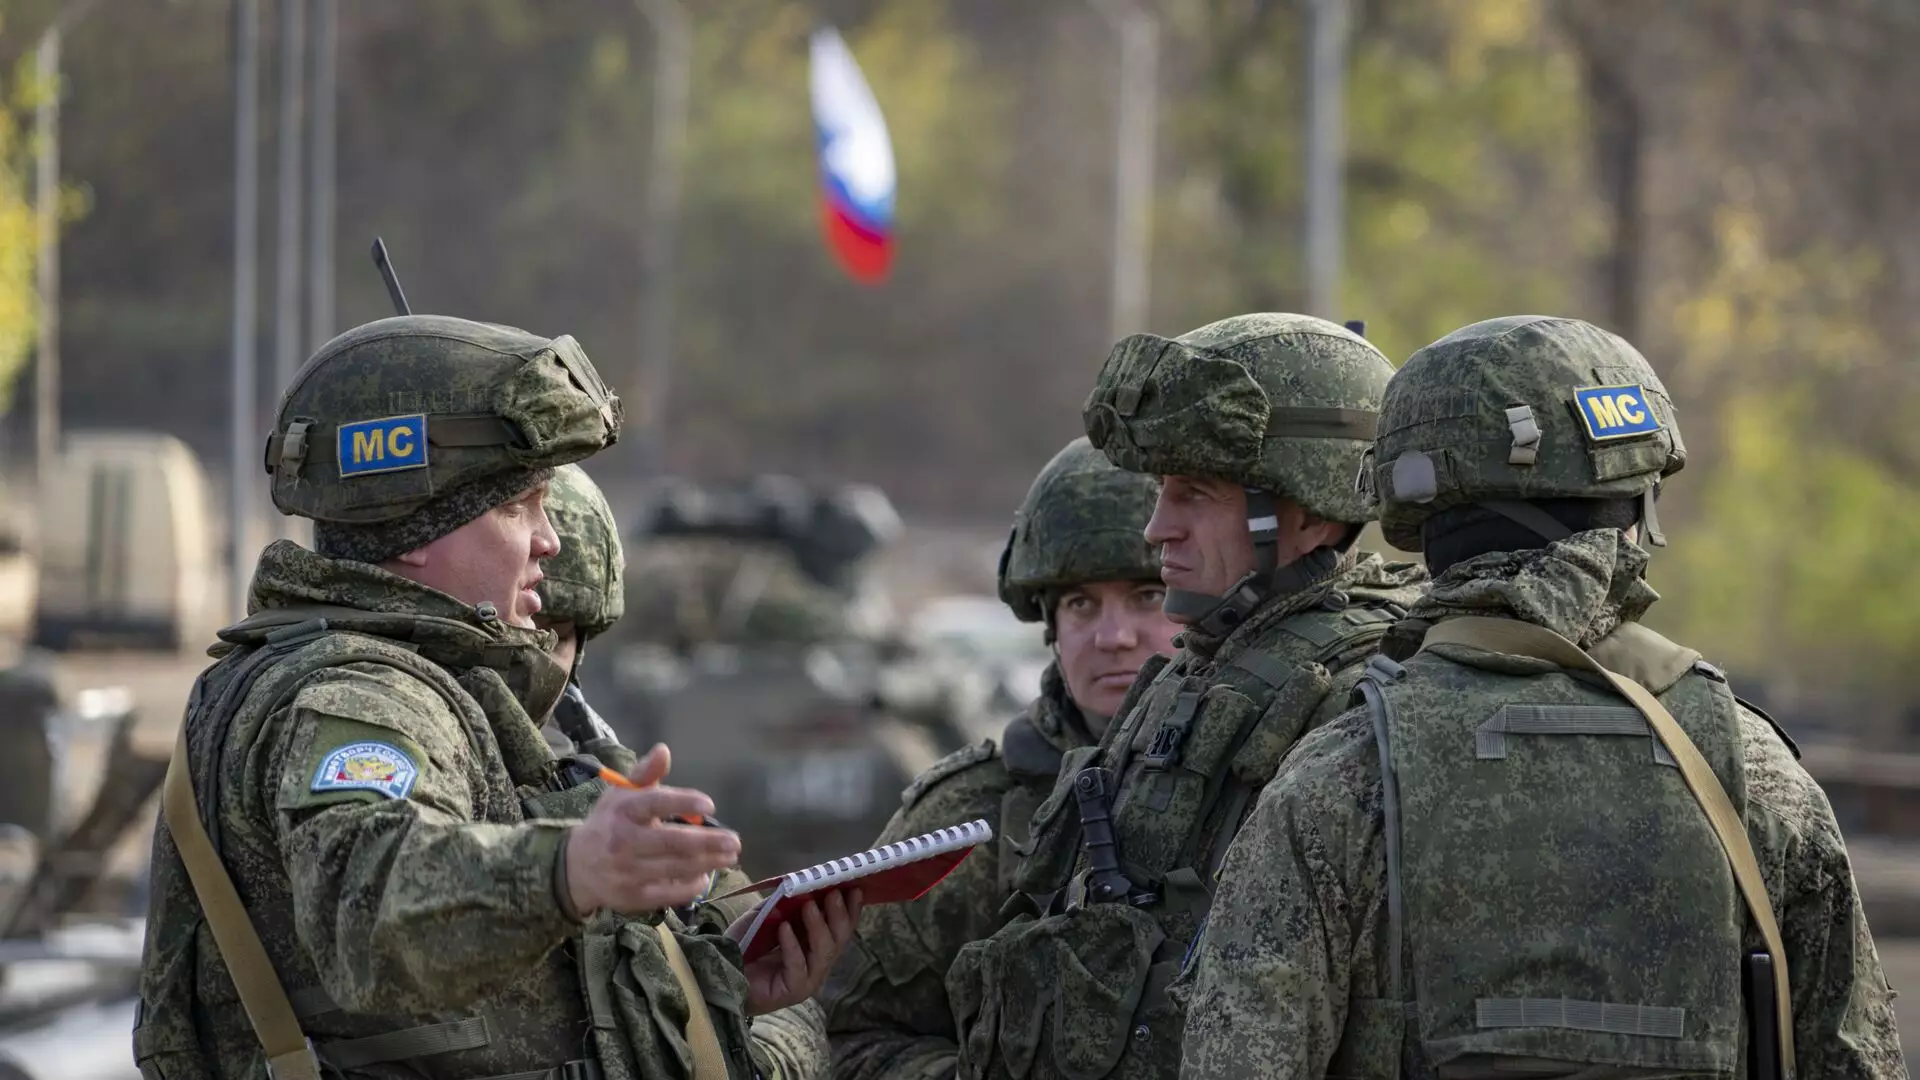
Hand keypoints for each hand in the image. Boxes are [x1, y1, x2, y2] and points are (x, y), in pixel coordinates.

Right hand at [565, 744, 738, 914]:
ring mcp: (627, 871)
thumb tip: (664, 750)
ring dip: (708, 863)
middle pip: (672, 841)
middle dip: (708, 842)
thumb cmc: (608, 823)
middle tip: (735, 841)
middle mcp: (623, 841)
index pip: (655, 803)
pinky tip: (706, 877)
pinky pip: (667, 894)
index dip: (683, 801)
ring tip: (729, 857)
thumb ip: (645, 773)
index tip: (710, 804)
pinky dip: (690, 886)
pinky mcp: (632, 897)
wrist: (576, 868)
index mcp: (623, 811)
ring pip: (675, 868)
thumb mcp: (620, 795)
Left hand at [729, 887, 862, 1014]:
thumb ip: (785, 904)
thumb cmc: (745, 946)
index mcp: (815, 946)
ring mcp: (808, 980)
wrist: (720, 971)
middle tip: (833, 894)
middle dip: (838, 915)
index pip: (841, 928)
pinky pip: (798, 966)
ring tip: (809, 906)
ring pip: (824, 952)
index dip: (850, 909)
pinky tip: (784, 928)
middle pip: (839, 940)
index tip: (854, 888)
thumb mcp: (767, 917)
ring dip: (818, 926)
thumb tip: (804, 883)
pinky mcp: (793, 991)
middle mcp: (817, 964)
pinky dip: (792, 946)